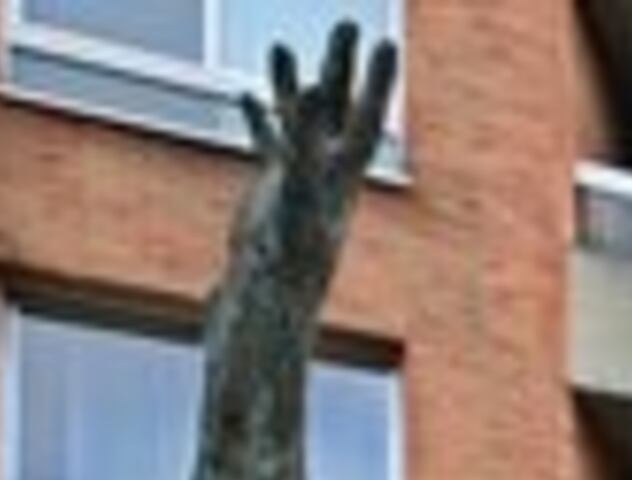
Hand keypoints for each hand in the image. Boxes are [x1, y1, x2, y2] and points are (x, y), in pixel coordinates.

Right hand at [240, 26, 397, 271]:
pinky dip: (259, 119)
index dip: (376, 79)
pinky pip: (267, 145)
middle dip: (341, 66)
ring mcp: (300, 179)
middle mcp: (326, 171)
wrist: (269, 299)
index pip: (365, 113)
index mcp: (343, 170)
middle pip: (338, 107)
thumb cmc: (289, 252)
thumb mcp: (299, 185)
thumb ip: (304, 137)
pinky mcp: (273, 192)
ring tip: (280, 46)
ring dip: (290, 85)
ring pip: (298, 122)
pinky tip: (245, 96)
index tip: (386, 43)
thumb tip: (309, 88)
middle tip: (348, 24)